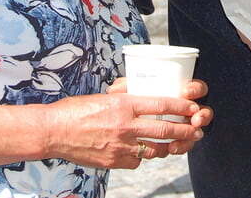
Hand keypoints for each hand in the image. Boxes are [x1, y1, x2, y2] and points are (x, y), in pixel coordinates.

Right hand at [44, 86, 209, 168]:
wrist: (54, 132)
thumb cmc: (76, 110)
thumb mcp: (105, 96)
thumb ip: (125, 95)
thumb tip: (141, 90)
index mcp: (124, 105)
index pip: (161, 105)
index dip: (182, 107)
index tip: (193, 108)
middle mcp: (125, 125)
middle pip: (164, 130)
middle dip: (185, 131)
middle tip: (196, 131)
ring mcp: (120, 146)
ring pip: (155, 149)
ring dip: (169, 147)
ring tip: (178, 145)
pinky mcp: (114, 161)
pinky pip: (137, 160)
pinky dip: (142, 156)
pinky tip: (143, 152)